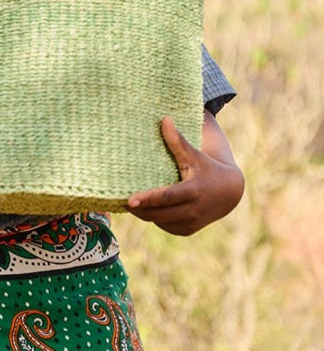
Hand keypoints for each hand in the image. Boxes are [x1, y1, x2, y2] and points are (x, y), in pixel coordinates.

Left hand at [126, 112, 244, 235]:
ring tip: (130, 202)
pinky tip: (146, 208)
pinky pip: (164, 226)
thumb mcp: (194, 154)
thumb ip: (178, 141)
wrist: (230, 192)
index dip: (147, 199)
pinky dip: (154, 218)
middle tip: (119, 198)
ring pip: (158, 221)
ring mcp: (190, 223)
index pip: (166, 197)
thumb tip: (164, 119)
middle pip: (157, 213)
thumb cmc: (206, 168)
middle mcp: (192, 210)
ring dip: (144, 213)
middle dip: (138, 209)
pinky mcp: (187, 231)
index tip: (129, 200)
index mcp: (193, 191)